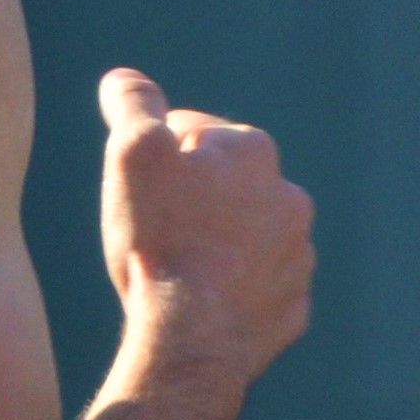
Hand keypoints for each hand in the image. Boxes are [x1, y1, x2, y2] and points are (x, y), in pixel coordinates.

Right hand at [94, 67, 312, 388]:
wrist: (193, 340)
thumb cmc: (162, 242)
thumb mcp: (133, 155)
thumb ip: (132, 106)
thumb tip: (123, 79)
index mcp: (252, 152)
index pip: (196, 133)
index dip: (157, 154)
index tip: (134, 183)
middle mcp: (288, 198)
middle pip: (228, 186)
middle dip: (196, 197)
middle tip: (153, 226)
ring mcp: (296, 258)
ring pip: (250, 239)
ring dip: (221, 245)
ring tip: (179, 269)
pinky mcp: (293, 309)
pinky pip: (261, 291)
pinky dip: (236, 293)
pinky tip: (202, 305)